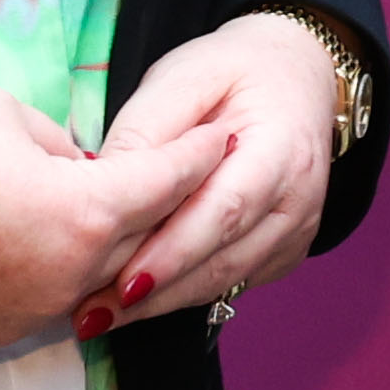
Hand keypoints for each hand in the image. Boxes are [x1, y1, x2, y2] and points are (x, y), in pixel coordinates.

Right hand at [0, 78, 221, 355]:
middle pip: (138, 241)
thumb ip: (56, 144)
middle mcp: (65, 280)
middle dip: (159, 206)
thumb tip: (73, 167)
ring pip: (90, 280)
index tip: (223, 138)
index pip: (165, 182)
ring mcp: (22, 316)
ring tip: (107, 209)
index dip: (197, 154)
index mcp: (82, 216)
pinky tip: (38, 245)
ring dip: (102, 248)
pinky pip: (41, 302)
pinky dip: (52, 274)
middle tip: (177, 174)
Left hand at [85, 15, 353, 329]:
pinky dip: (181, 294)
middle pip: (223, 259)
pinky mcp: (283, 253)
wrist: (295, 75)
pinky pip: (228, 283)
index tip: (121, 282)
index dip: (173, 251)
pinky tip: (136, 301)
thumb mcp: (185, 76)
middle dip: (156, 292)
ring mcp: (296, 232)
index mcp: (282, 147)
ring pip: (223, 281)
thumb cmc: (234, 72)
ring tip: (99, 317)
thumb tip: (105, 187)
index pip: (226, 209)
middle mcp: (299, 200)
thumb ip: (147, 129)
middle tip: (91, 314)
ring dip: (161, 304)